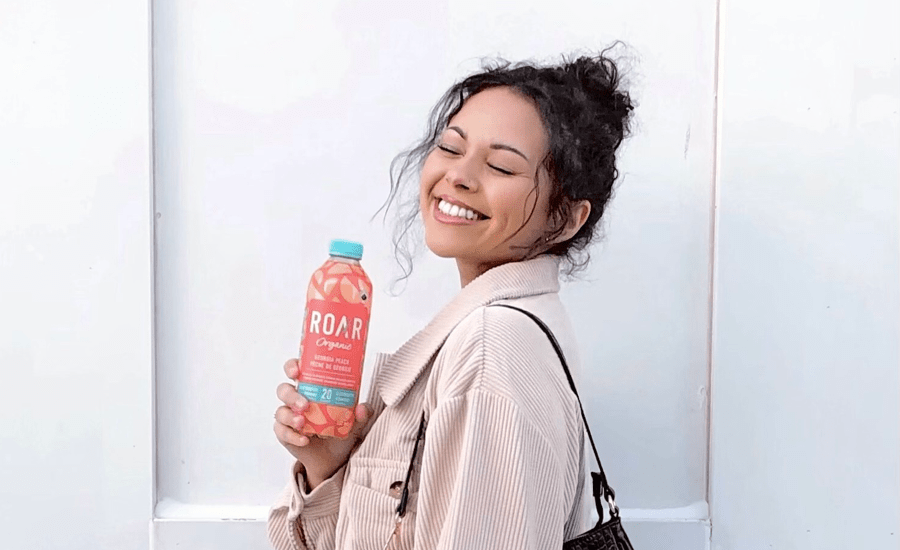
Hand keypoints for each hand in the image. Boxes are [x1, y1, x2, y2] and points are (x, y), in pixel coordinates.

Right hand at [274, 359, 372, 489]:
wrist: (333, 456)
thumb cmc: (340, 428)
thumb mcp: (354, 421)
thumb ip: (361, 414)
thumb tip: (362, 408)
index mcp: (311, 387)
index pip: (296, 370)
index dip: (292, 367)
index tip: (297, 371)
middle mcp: (296, 399)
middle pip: (284, 390)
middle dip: (291, 395)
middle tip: (305, 404)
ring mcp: (289, 416)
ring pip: (280, 411)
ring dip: (290, 416)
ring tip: (302, 423)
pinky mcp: (285, 433)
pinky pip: (282, 432)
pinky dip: (293, 436)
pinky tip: (305, 439)